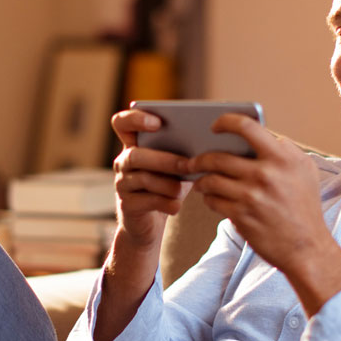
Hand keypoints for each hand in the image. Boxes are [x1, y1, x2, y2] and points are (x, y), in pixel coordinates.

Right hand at [96, 109, 193, 340]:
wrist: (151, 221)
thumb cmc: (169, 184)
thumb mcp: (177, 165)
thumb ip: (186, 151)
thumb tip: (218, 142)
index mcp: (134, 144)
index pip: (122, 122)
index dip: (135, 119)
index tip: (157, 122)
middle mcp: (123, 161)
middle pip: (135, 154)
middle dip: (163, 159)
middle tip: (186, 164)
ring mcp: (122, 184)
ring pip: (142, 178)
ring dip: (167, 183)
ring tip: (184, 188)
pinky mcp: (127, 205)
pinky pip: (146, 201)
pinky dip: (165, 203)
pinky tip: (177, 206)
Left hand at [190, 114, 340, 313]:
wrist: (307, 248)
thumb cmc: (305, 207)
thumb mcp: (305, 170)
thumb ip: (285, 150)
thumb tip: (262, 135)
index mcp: (282, 157)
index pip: (247, 127)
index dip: (225, 121)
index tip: (214, 127)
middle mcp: (265, 174)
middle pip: (217, 157)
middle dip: (199, 159)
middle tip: (192, 161)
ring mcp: (251, 196)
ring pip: (210, 180)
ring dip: (201, 180)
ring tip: (200, 181)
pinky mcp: (241, 216)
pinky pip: (213, 201)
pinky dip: (209, 199)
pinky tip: (211, 198)